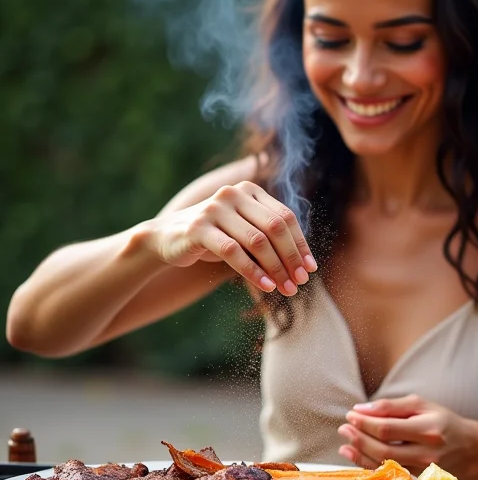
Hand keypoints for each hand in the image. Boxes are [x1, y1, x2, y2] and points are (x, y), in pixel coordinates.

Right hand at [146, 181, 315, 295]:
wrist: (165, 238)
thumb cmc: (213, 238)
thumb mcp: (243, 235)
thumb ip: (268, 241)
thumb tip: (303, 266)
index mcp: (250, 191)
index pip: (285, 217)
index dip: (300, 244)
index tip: (310, 269)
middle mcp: (234, 193)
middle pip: (275, 227)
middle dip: (291, 257)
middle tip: (300, 282)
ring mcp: (215, 208)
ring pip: (257, 240)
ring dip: (275, 268)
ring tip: (286, 288)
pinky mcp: (198, 227)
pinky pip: (233, 251)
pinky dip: (252, 271)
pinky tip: (265, 286)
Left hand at [337, 394, 477, 479]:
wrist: (470, 449)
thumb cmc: (443, 421)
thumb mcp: (422, 405)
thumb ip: (392, 406)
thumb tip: (361, 409)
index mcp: (429, 428)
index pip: (388, 428)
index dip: (365, 422)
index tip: (352, 414)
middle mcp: (427, 452)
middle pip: (384, 449)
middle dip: (359, 438)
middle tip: (344, 428)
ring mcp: (423, 471)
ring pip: (384, 464)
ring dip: (359, 453)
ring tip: (345, 442)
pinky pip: (389, 474)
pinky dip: (369, 465)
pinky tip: (356, 456)